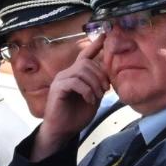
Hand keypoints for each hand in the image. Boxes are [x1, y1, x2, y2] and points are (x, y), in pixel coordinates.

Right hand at [31, 34, 110, 158]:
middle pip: (87, 63)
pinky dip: (86, 91)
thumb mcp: (93, 98)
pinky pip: (75, 82)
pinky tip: (89, 100)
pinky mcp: (57, 88)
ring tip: (97, 96)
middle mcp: (67, 73)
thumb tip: (108, 76)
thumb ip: (98, 85)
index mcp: (75, 74)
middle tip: (105, 90)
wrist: (63, 130)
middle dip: (100, 75)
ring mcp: (61, 80)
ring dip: (94, 84)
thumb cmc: (76, 115)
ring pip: (82, 71)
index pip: (85, 55)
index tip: (105, 35)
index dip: (95, 45)